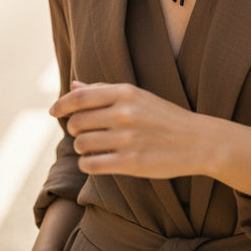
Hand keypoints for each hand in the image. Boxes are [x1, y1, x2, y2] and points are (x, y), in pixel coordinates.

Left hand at [49, 81, 207, 178]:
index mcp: (126, 92)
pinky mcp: (131, 163)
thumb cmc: (164, 116)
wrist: (197, 141)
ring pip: (82, 144)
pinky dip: (88, 163)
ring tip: (93, 146)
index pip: (80, 97)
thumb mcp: (137, 96)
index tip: (53, 111)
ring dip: (82, 147)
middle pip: (78, 121)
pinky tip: (96, 160)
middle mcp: (125, 113)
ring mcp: (127, 139)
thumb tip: (74, 86)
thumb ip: (104, 91)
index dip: (61, 104)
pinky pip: (91, 164)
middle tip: (83, 131)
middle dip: (74, 128)